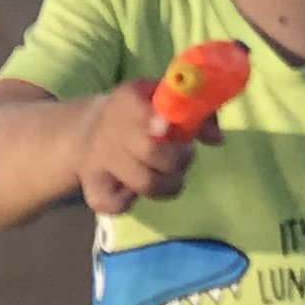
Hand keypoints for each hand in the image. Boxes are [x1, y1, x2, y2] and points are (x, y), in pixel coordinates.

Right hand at [75, 77, 210, 217]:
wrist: (86, 130)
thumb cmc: (138, 113)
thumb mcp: (162, 99)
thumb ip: (195, 112)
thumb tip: (218, 140)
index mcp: (127, 101)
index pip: (139, 110)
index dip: (159, 122)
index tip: (168, 128)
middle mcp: (108, 130)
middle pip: (150, 151)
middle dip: (179, 158)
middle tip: (184, 154)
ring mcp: (98, 162)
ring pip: (144, 183)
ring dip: (168, 183)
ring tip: (169, 175)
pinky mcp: (92, 189)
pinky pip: (118, 205)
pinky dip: (132, 201)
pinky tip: (133, 187)